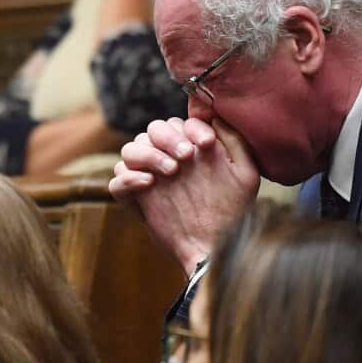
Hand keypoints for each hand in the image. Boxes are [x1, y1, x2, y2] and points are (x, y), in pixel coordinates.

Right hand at [109, 117, 259, 274]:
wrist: (217, 246)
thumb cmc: (234, 210)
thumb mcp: (244, 174)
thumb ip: (234, 141)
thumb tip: (215, 116)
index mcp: (191, 148)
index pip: (180, 123)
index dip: (192, 128)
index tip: (207, 143)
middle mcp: (167, 159)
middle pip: (153, 129)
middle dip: (168, 137)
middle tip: (186, 156)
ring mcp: (149, 177)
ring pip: (131, 148)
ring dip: (149, 154)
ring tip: (171, 170)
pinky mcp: (135, 199)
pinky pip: (117, 180)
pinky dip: (128, 178)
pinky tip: (149, 183)